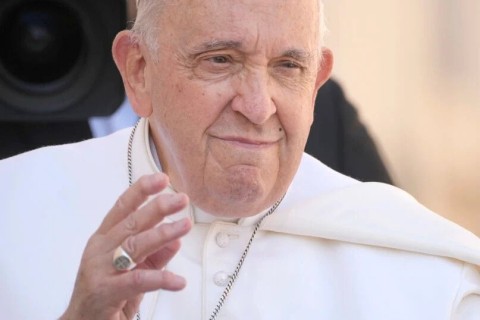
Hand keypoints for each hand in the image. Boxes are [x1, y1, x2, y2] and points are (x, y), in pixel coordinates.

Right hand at [60, 173, 191, 319]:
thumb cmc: (106, 295)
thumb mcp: (135, 271)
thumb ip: (155, 256)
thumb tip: (176, 240)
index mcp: (105, 239)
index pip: (122, 208)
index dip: (141, 191)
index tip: (162, 179)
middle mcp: (100, 249)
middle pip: (131, 222)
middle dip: (158, 208)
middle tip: (181, 199)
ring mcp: (100, 270)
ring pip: (135, 245)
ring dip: (163, 233)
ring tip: (184, 226)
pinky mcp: (105, 292)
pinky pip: (137, 280)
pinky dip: (161, 279)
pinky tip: (178, 281)